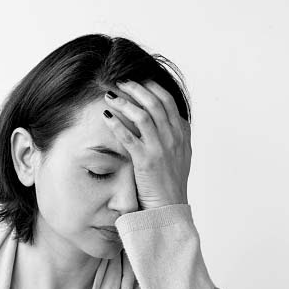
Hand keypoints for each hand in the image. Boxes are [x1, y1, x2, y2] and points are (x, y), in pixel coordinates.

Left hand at [102, 80, 191, 209]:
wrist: (169, 209)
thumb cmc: (170, 184)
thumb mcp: (179, 156)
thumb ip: (174, 135)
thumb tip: (163, 118)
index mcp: (182, 134)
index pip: (168, 101)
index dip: (152, 87)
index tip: (138, 79)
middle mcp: (174, 138)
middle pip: (155, 102)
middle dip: (137, 88)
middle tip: (121, 80)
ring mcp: (161, 149)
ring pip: (143, 115)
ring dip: (125, 101)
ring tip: (110, 95)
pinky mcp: (146, 161)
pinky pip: (129, 136)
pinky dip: (117, 123)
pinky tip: (107, 115)